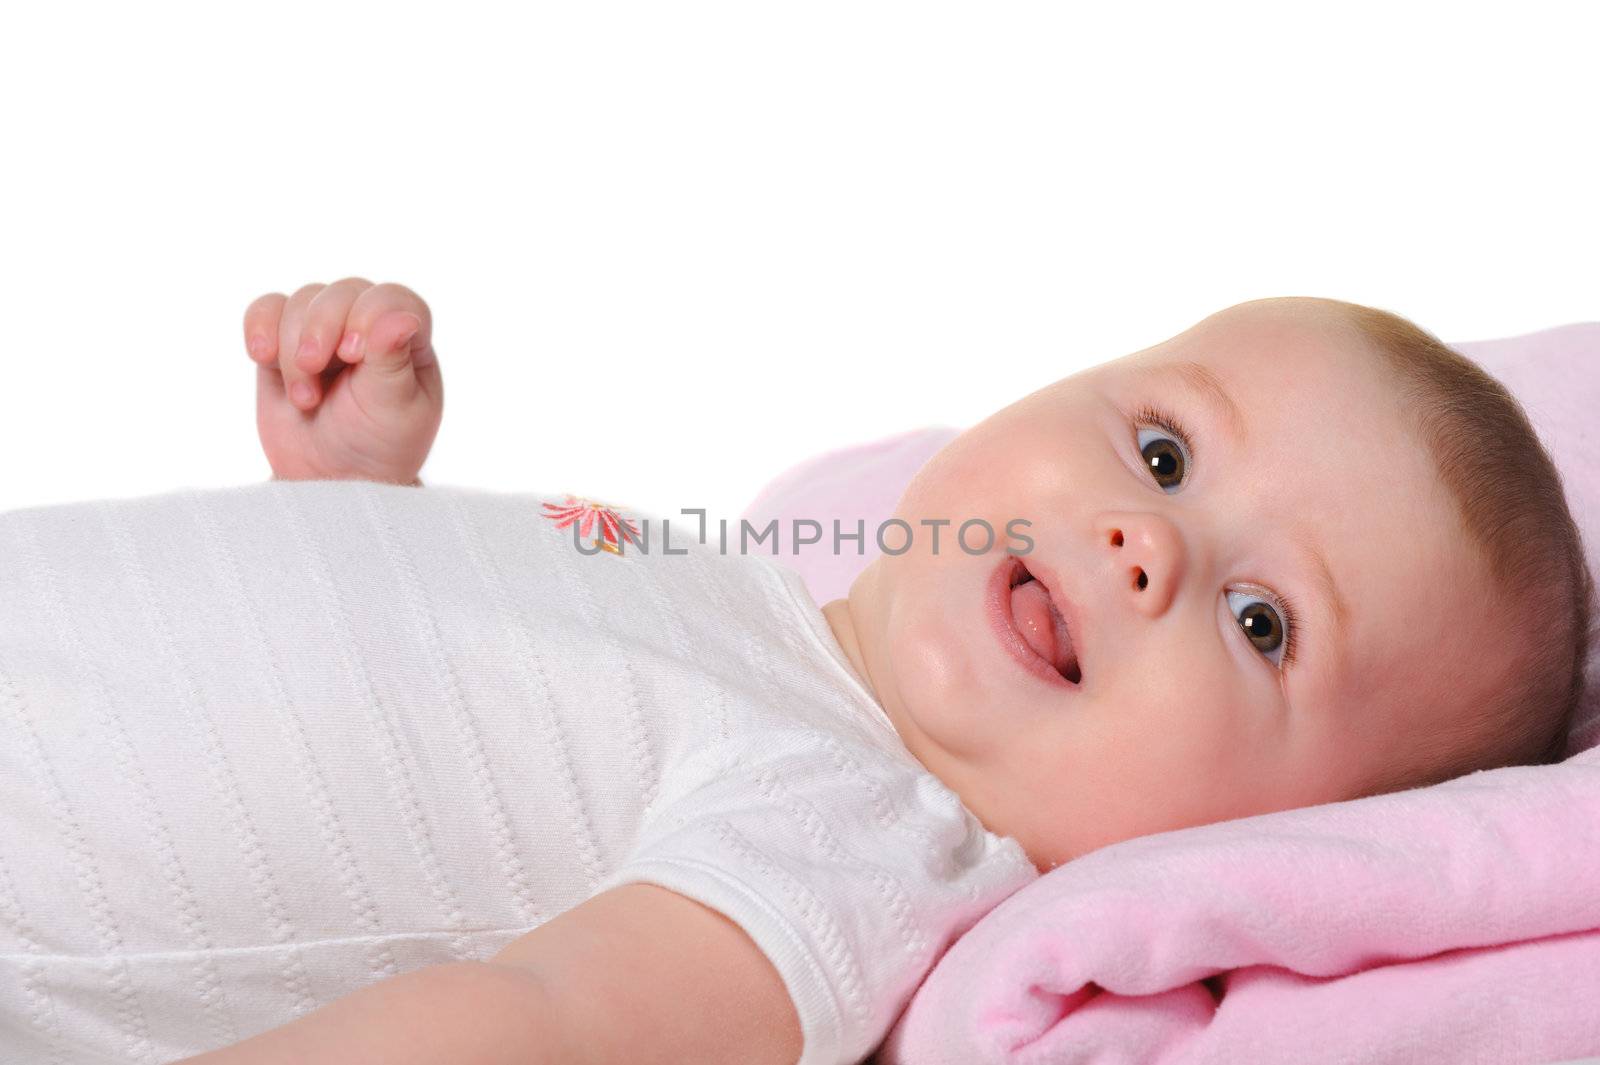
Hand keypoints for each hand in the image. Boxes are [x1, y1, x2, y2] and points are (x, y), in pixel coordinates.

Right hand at [243, 278, 442, 484]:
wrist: (331, 479)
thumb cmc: (377, 445)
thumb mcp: (394, 410)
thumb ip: (393, 361)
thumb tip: (403, 317)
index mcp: (408, 339)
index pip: (391, 299)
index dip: (368, 315)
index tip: (353, 354)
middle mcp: (368, 325)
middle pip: (341, 293)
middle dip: (320, 330)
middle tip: (312, 370)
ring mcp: (325, 331)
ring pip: (302, 301)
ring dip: (291, 347)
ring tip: (304, 399)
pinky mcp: (284, 342)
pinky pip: (266, 310)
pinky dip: (259, 327)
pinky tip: (261, 355)